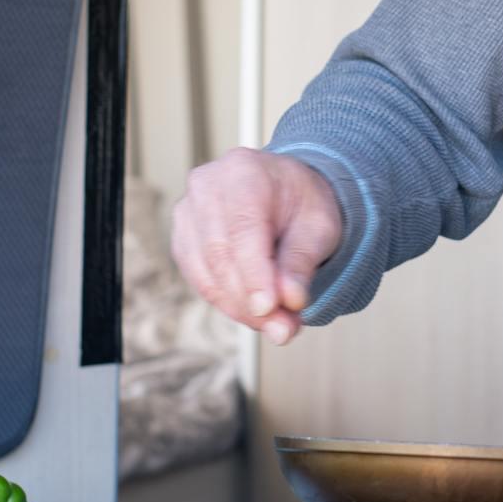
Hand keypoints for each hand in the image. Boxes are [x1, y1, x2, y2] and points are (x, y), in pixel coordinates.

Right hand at [171, 148, 343, 344]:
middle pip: (219, 255)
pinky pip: (200, 280)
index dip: (254, 275)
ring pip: (206, 274)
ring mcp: (187, 213)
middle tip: (285, 329)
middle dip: (251, 300)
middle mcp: (206, 187)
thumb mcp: (319, 227)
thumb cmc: (303, 204)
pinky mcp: (183, 240)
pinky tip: (257, 314)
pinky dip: (229, 303)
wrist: (286, 191)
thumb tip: (289, 302)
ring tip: (279, 326)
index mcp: (244, 172)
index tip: (270, 309)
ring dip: (241, 309)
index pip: (243, 230)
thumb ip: (302, 261)